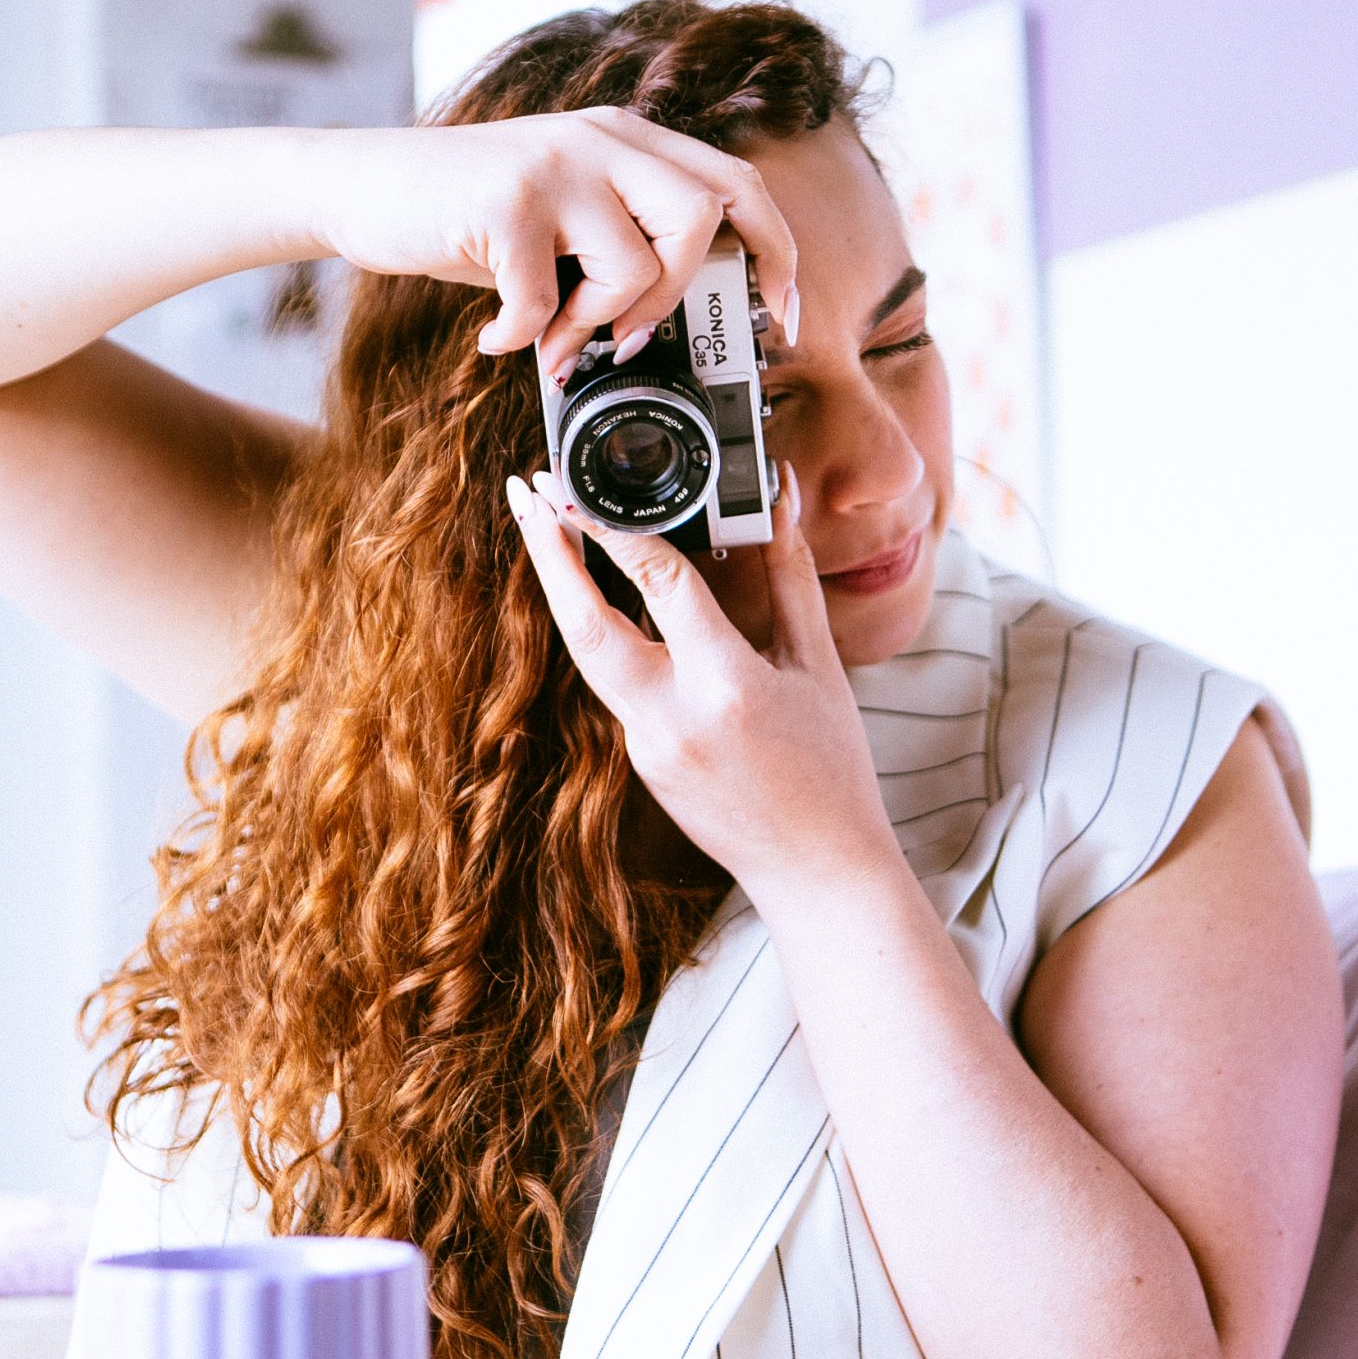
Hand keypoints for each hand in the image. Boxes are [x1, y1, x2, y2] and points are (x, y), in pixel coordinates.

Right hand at [311, 109, 798, 378]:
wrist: (357, 183)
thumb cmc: (466, 213)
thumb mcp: (559, 215)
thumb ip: (619, 244)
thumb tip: (674, 325)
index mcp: (628, 138)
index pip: (737, 184)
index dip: (776, 252)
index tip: (779, 315)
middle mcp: (601, 137)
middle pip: (707, 215)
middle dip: (679, 298)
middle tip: (635, 338)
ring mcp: (555, 163)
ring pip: (636, 267)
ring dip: (594, 327)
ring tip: (549, 340)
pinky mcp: (506, 200)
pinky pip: (547, 301)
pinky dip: (522, 338)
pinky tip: (495, 336)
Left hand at [506, 462, 896, 903]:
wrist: (816, 872)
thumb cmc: (832, 768)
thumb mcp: (820, 666)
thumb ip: (790, 574)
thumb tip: (779, 496)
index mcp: (727, 687)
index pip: (659, 586)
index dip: (616, 529)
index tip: (581, 486)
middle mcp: (673, 719)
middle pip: (586, 625)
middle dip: (548, 554)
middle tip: (526, 492)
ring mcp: (646, 748)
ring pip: (588, 654)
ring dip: (563, 588)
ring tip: (547, 526)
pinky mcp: (638, 764)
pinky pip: (616, 684)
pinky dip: (606, 632)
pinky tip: (602, 593)